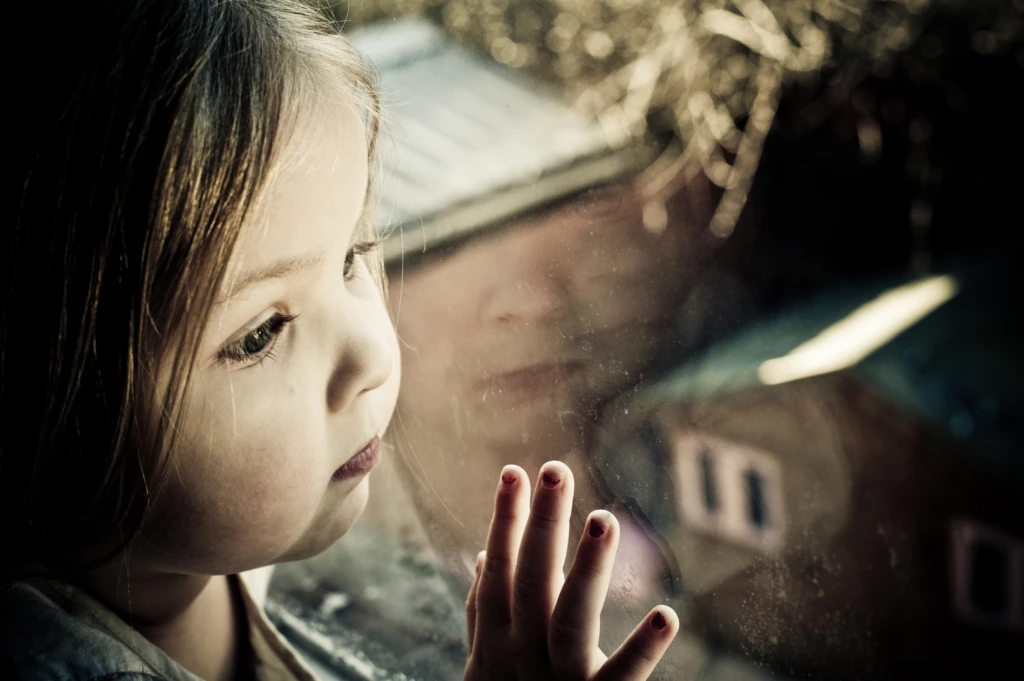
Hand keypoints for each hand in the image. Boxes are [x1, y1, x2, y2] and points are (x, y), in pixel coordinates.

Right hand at [464, 461, 678, 680]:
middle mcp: (522, 653)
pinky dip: (643, 648)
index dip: (505, 520)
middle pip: (530, 579)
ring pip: (570, 618)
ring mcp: (558, 679)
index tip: (514, 471)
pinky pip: (622, 676)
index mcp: (498, 638)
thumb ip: (484, 612)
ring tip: (606, 519)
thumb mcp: (486, 664)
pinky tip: (667, 615)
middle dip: (541, 522)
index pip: (501, 568)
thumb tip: (483, 557)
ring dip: (587, 566)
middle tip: (556, 470)